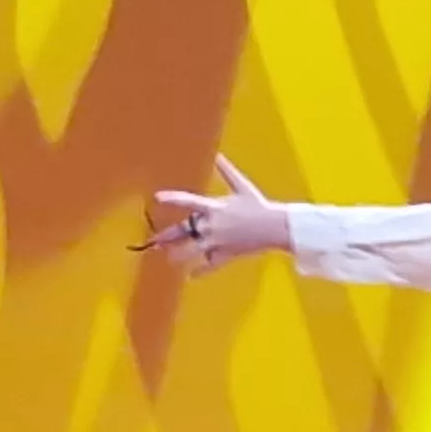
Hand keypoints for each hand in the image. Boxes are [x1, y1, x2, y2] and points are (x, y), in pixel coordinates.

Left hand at [146, 157, 287, 274]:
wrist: (276, 227)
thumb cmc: (259, 205)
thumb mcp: (242, 186)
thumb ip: (227, 172)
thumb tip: (218, 155)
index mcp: (215, 207)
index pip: (189, 201)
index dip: (173, 199)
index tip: (157, 197)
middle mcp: (212, 226)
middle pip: (184, 231)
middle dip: (167, 236)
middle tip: (154, 241)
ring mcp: (217, 242)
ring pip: (192, 251)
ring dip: (179, 255)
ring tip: (169, 258)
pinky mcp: (226, 255)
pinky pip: (209, 265)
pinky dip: (200, 271)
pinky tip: (190, 276)